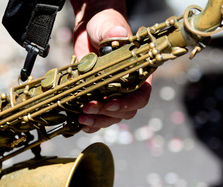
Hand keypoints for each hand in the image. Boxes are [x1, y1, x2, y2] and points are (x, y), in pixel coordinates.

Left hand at [70, 0, 151, 132]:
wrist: (90, 29)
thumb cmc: (105, 25)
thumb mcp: (108, 25)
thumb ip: (112, 31)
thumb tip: (117, 33)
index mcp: (138, 73)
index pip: (141, 96)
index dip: (127, 103)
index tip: (110, 103)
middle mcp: (128, 87)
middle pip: (125, 112)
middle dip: (107, 114)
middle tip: (88, 108)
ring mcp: (112, 94)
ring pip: (111, 117)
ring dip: (97, 121)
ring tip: (81, 118)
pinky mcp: (97, 97)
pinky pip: (98, 117)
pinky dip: (90, 124)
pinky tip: (81, 124)